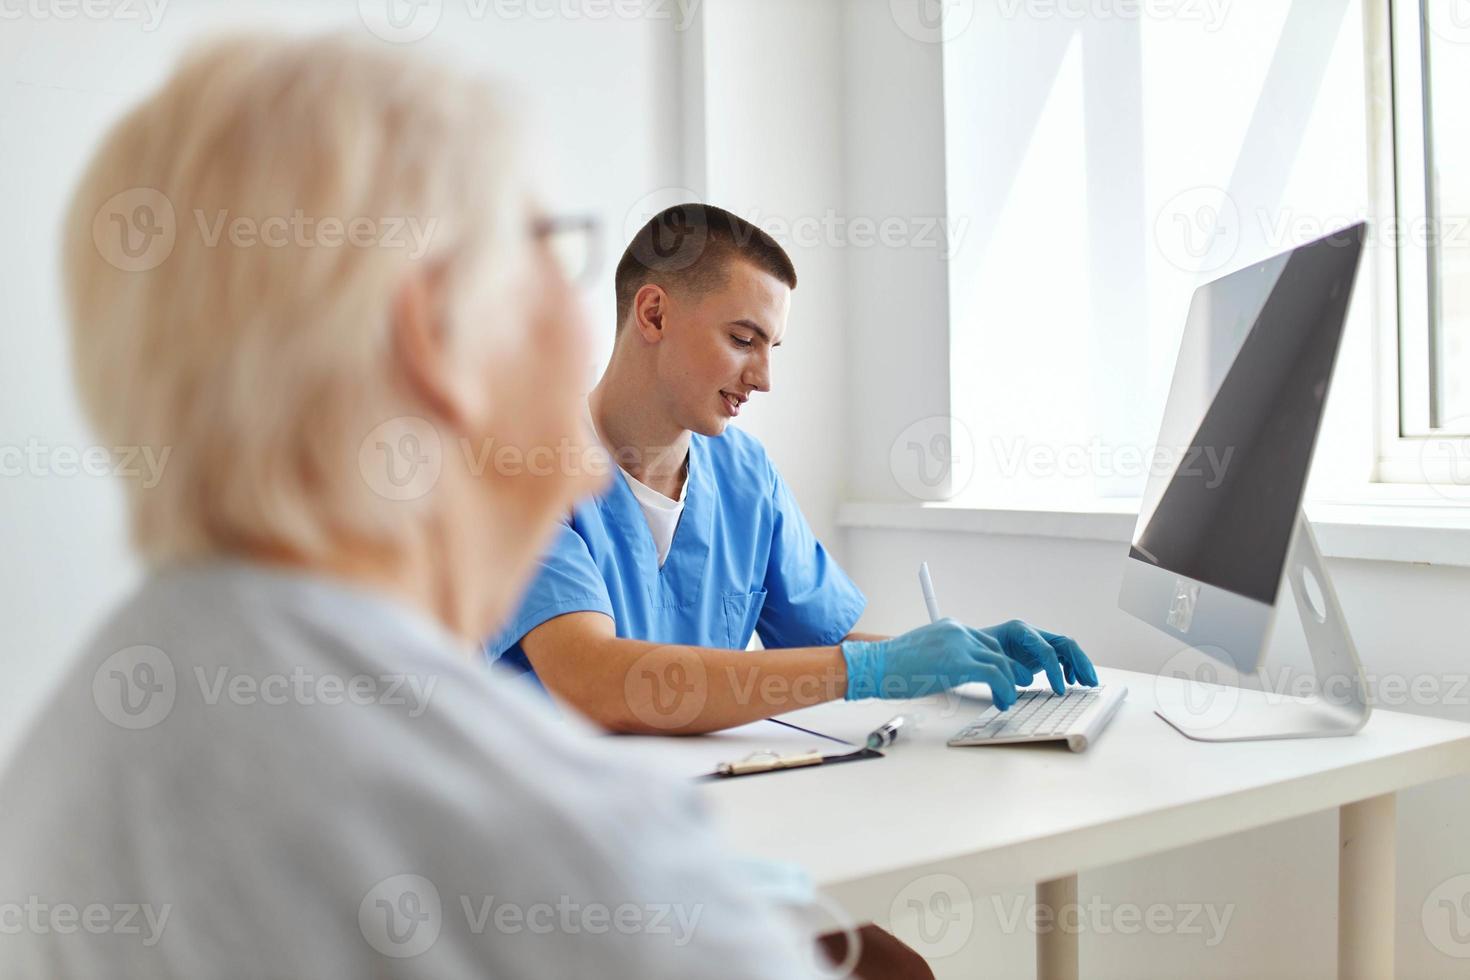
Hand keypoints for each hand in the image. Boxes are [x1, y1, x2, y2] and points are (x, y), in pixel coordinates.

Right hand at [840, 619, 1030, 707]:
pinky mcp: (959, 662)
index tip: (1004, 678)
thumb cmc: (891, 667)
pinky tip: (1002, 702)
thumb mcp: (924, 654)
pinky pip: (995, 675)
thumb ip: (944, 657)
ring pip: (1001, 663)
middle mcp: (958, 631)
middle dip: (1010, 671)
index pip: (984, 642)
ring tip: (1009, 700)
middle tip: (1017, 687)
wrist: (874, 666)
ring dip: (1010, 684)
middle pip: (996, 650)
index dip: (998, 662)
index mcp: (950, 628)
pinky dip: (1004, 690)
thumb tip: (954, 673)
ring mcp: (959, 645)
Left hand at [972, 620, 1098, 694]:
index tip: (1059, 690)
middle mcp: (1030, 633)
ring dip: (1079, 664)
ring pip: (1065, 648)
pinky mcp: (1037, 650)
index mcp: (1018, 630)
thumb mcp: (984, 661)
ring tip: (1087, 683)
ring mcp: (1035, 640)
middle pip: (1063, 643)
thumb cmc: (973, 652)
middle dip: (1079, 662)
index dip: (1055, 670)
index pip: (1045, 648)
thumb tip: (1014, 692)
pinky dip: (1069, 667)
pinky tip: (1071, 681)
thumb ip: (999, 674)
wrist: (965, 646)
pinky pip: (1060, 656)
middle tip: (1089, 682)